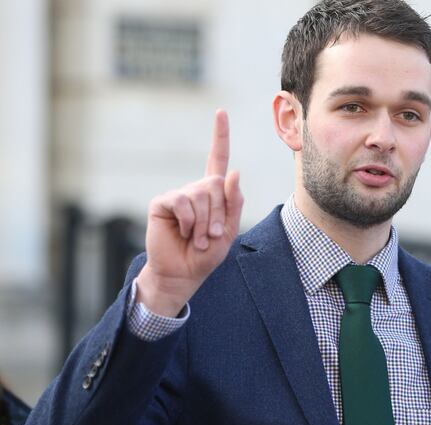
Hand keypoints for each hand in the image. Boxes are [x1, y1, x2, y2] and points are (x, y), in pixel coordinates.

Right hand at [136, 109, 244, 316]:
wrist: (183, 272)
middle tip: (212, 235)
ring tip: (198, 238)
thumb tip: (234, 173)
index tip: (221, 112)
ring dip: (205, 221)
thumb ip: (234, 204)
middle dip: (219, 213)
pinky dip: (189, 221)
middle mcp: (195, 189)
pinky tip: (184, 232)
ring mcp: (178, 195)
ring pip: (200, 194)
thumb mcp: (229, 232)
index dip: (220, 136)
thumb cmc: (206, 254)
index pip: (217, 159)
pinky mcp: (163, 202)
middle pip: (215, 184)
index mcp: (213, 194)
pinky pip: (182, 202)